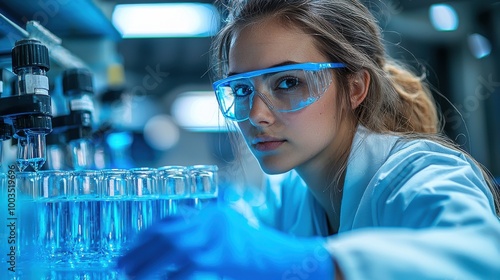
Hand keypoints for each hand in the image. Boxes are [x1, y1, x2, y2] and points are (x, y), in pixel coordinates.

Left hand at [116, 204, 332, 278]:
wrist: (292, 262)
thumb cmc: (264, 254)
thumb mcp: (234, 234)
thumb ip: (210, 233)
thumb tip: (179, 246)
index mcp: (214, 214)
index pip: (172, 218)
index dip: (146, 233)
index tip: (132, 245)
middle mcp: (213, 221)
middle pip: (166, 232)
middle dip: (139, 249)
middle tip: (121, 264)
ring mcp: (217, 238)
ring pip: (169, 249)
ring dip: (146, 264)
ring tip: (130, 275)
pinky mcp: (221, 258)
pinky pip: (185, 271)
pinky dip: (169, 277)